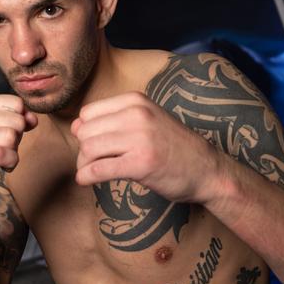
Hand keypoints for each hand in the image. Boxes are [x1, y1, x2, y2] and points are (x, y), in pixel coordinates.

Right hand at [0, 95, 36, 225]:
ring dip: (14, 152)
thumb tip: (33, 118)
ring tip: (2, 159)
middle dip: (18, 138)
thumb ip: (14, 119)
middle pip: (15, 121)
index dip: (21, 120)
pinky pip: (2, 154)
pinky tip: (3, 167)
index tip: (9, 134)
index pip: (14, 103)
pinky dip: (10, 162)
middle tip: (5, 149)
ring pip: (10, 137)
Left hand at [71, 91, 218, 203]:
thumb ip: (114, 120)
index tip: (95, 146)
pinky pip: (98, 169)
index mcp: (136, 101)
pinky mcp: (141, 164)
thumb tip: (75, 127)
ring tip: (93, 172)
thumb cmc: (173, 147)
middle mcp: (137, 115)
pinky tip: (87, 181)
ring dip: (84, 165)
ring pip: (88, 149)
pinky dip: (86, 177)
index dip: (85, 132)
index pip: (88, 113)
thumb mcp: (147, 120)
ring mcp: (140, 138)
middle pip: (85, 132)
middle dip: (83, 151)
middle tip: (93, 163)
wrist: (208, 170)